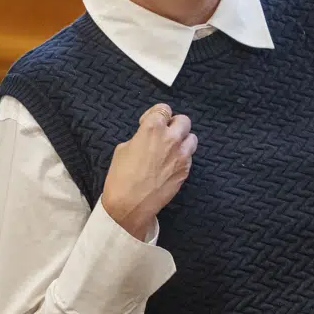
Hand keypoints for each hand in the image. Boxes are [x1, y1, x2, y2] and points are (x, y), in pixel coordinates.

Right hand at [101, 103, 196, 240]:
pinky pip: (189, 156)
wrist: (130, 204)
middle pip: (183, 120)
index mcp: (152, 128)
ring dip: (182, 140)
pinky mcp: (185, 170)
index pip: (164, 109)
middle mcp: (171, 138)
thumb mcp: (123, 148)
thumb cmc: (121, 176)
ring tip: (171, 148)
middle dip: (174, 124)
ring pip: (191, 138)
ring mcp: (181, 155)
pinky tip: (170, 164)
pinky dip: (182, 157)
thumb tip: (148, 138)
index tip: (150, 123)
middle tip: (164, 133)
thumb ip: (141, 137)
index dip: (156, 114)